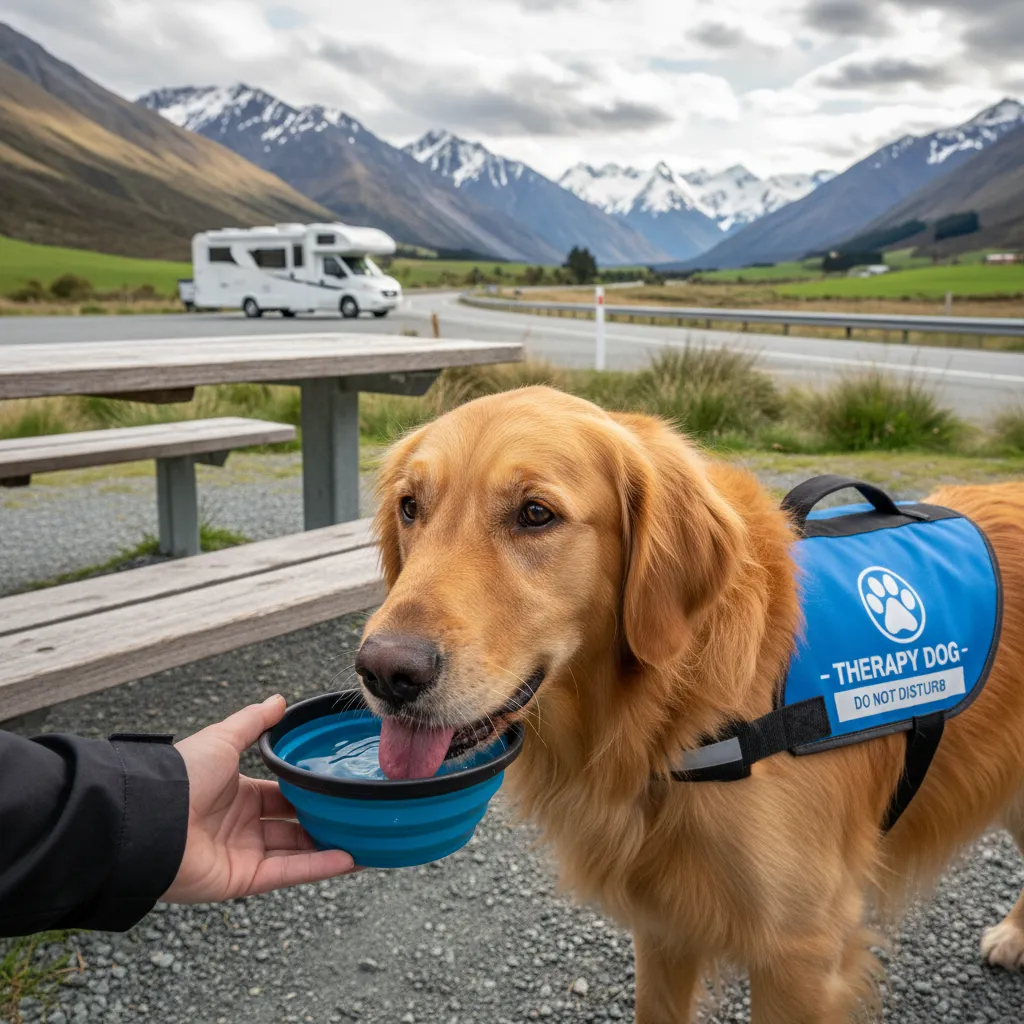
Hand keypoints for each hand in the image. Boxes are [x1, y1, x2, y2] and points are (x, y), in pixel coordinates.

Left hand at [163, 694, 354, 902]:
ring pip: (295, 851)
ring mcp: (242, 854)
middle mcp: (241, 826)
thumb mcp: (223, 739)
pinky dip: (318, 867)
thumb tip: (279, 700)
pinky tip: (349, 859)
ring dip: (329, 847)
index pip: (282, 795)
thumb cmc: (182, 776)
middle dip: (323, 821)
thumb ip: (253, 723)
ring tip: (366, 840)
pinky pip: (286, 872)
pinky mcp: (241, 879)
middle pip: (292, 825)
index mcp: (238, 794)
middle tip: (359, 814)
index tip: (338, 787)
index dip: (309, 792)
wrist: (150, 817)